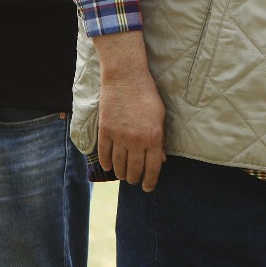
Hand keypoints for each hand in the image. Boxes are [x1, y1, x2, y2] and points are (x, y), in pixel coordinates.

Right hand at [93, 32, 167, 191]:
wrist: (126, 78)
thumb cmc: (147, 95)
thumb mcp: (160, 116)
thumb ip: (160, 140)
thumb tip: (161, 160)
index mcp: (154, 137)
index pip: (152, 168)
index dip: (150, 181)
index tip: (148, 188)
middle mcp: (136, 140)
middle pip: (134, 169)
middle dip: (135, 178)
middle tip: (135, 180)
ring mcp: (119, 137)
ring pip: (118, 165)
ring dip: (121, 173)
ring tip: (123, 176)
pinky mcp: (105, 131)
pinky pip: (104, 154)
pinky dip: (106, 163)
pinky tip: (108, 167)